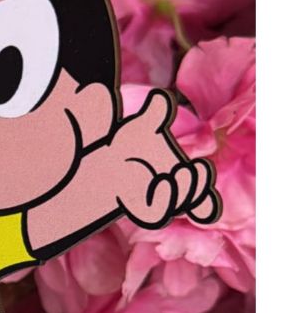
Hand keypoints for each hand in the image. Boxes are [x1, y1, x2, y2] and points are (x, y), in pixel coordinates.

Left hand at [109, 90, 220, 228]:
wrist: (103, 163)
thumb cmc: (128, 145)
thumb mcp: (142, 127)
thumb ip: (155, 114)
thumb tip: (159, 98)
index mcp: (182, 177)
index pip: (204, 188)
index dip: (208, 182)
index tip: (202, 166)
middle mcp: (173, 193)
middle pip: (197, 198)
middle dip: (197, 185)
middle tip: (189, 169)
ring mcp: (157, 204)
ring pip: (179, 206)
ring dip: (182, 191)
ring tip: (173, 175)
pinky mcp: (141, 211)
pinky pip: (158, 214)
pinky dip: (164, 200)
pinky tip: (161, 181)